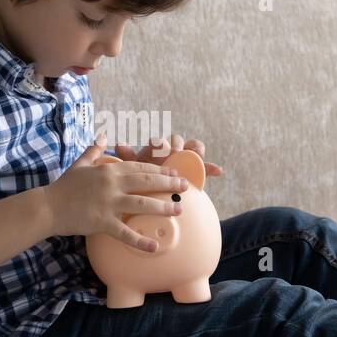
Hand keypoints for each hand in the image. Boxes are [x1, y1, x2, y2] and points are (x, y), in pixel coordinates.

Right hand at [44, 134, 189, 251]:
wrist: (48, 206)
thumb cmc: (64, 186)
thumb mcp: (80, 164)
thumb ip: (93, 150)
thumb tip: (101, 136)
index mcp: (108, 169)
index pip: (140, 167)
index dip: (160, 170)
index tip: (175, 172)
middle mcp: (111, 183)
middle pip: (147, 181)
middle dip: (169, 183)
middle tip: (185, 186)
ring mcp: (108, 203)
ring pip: (142, 203)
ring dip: (163, 206)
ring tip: (179, 209)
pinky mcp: (102, 222)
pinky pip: (125, 232)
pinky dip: (140, 240)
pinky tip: (154, 246)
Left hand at [110, 133, 224, 177]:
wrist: (151, 195)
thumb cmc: (139, 182)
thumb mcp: (131, 173)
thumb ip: (127, 159)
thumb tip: (118, 144)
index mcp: (153, 151)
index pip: (158, 141)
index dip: (160, 144)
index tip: (161, 149)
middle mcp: (169, 151)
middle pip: (176, 141)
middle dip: (177, 146)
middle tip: (176, 153)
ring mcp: (183, 160)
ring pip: (191, 147)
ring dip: (193, 150)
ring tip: (197, 155)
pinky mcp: (194, 171)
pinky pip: (205, 166)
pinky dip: (210, 167)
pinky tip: (218, 171)